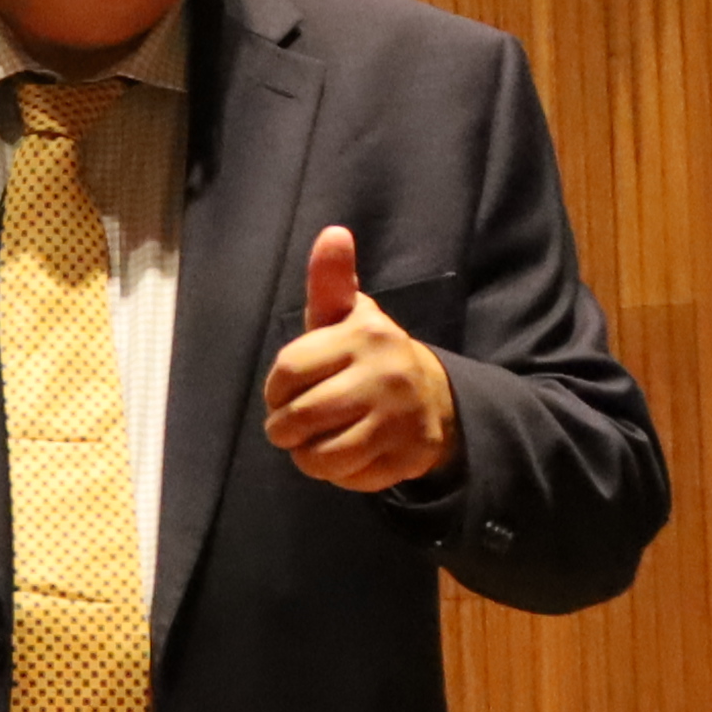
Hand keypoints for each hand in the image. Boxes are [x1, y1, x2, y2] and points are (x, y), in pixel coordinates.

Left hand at [262, 226, 458, 491]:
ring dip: (308, 456)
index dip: (275, 390)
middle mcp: (387, 376)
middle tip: (292, 425)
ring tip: (317, 440)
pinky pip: (350, 479)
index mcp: (365, 337)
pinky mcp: (410, 456)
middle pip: (299, 419)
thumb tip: (333, 233)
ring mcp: (401, 419)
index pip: (287, 373)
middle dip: (284, 428)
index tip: (284, 392)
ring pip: (322, 457)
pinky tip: (350, 453)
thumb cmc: (368, 355)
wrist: (436, 397)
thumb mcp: (347, 316)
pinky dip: (340, 474)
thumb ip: (331, 281)